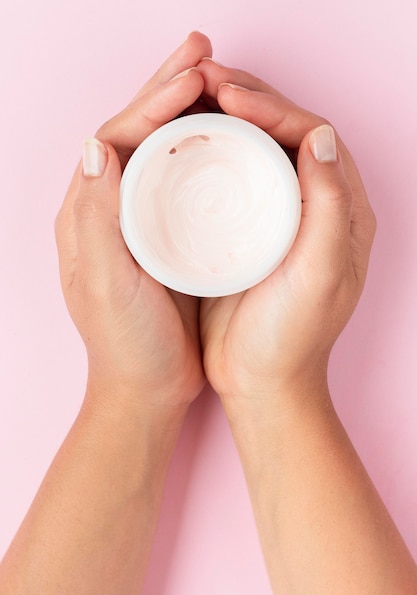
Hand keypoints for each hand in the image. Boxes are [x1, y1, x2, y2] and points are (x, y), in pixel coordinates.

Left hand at [55, 33, 212, 410]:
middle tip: (202, 50)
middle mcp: (109, 209)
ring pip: (161, 150)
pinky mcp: (167, 236)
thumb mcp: (108, 285)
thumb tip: (94, 147)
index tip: (191, 75)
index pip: (116, 138)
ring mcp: (139, 220)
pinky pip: (182, 179)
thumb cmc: (126, 344)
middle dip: (167, 88)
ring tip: (215, 77)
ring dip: (186, 110)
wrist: (145, 388)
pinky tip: (225, 136)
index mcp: (89, 214)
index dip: (151, 102)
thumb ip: (96, 220)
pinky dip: (202, 150)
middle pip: (137, 133)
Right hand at [198, 59, 376, 400]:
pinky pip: (228, 177)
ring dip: (223, 119)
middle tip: (202, 80)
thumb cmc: (293, 336)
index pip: (311, 135)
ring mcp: (277, 216)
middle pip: (282, 133)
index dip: (273, 105)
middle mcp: (312, 205)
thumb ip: (330, 206)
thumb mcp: (321, 274)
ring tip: (188, 99)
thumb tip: (321, 135)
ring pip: (253, 149)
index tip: (230, 93)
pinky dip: (207, 153)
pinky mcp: (245, 231)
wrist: (262, 381)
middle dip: (246, 98)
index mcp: (341, 210)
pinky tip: (181, 144)